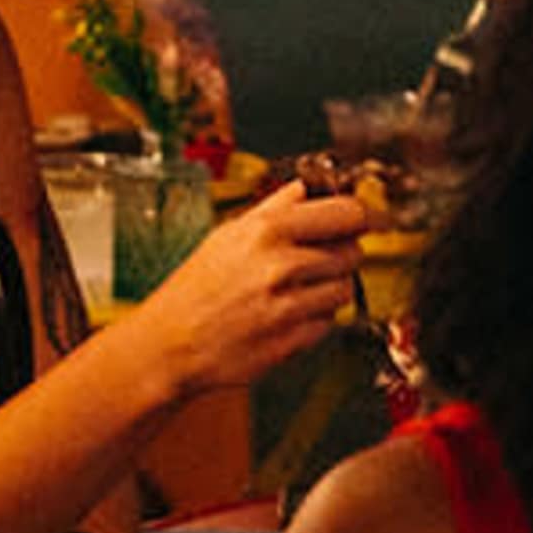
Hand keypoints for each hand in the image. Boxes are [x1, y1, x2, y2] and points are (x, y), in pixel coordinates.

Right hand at [135, 171, 371, 399]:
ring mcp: (288, 307)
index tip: (362, 219)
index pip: (346, 213)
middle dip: (341, 253)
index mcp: (267, 231)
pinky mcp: (291, 342)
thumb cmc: (194, 288)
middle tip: (318, 258)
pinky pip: (327, 323)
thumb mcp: (227, 235)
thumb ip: (272, 209)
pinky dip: (315, 318)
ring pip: (344, 289)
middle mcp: (281, 266)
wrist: (170, 343)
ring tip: (297, 289)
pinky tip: (286, 314)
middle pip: (352, 251)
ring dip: (329, 288)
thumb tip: (304, 189)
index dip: (360, 215)